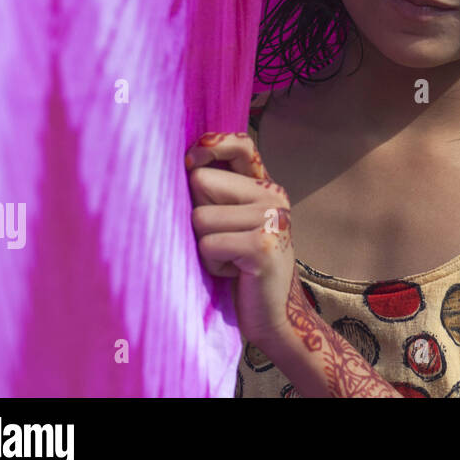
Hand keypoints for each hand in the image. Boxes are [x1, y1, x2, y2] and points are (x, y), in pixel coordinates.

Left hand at [185, 131, 295, 348]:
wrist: (273, 314)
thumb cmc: (240, 267)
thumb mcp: (230, 221)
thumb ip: (216, 191)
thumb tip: (185, 166)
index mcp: (265, 185)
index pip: (239, 144)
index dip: (209, 146)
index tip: (192, 163)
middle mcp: (274, 195)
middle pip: (201, 181)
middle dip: (198, 215)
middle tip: (224, 240)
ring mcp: (273, 218)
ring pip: (200, 218)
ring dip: (204, 246)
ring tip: (229, 259)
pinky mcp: (263, 245)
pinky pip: (208, 245)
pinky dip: (211, 264)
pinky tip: (234, 272)